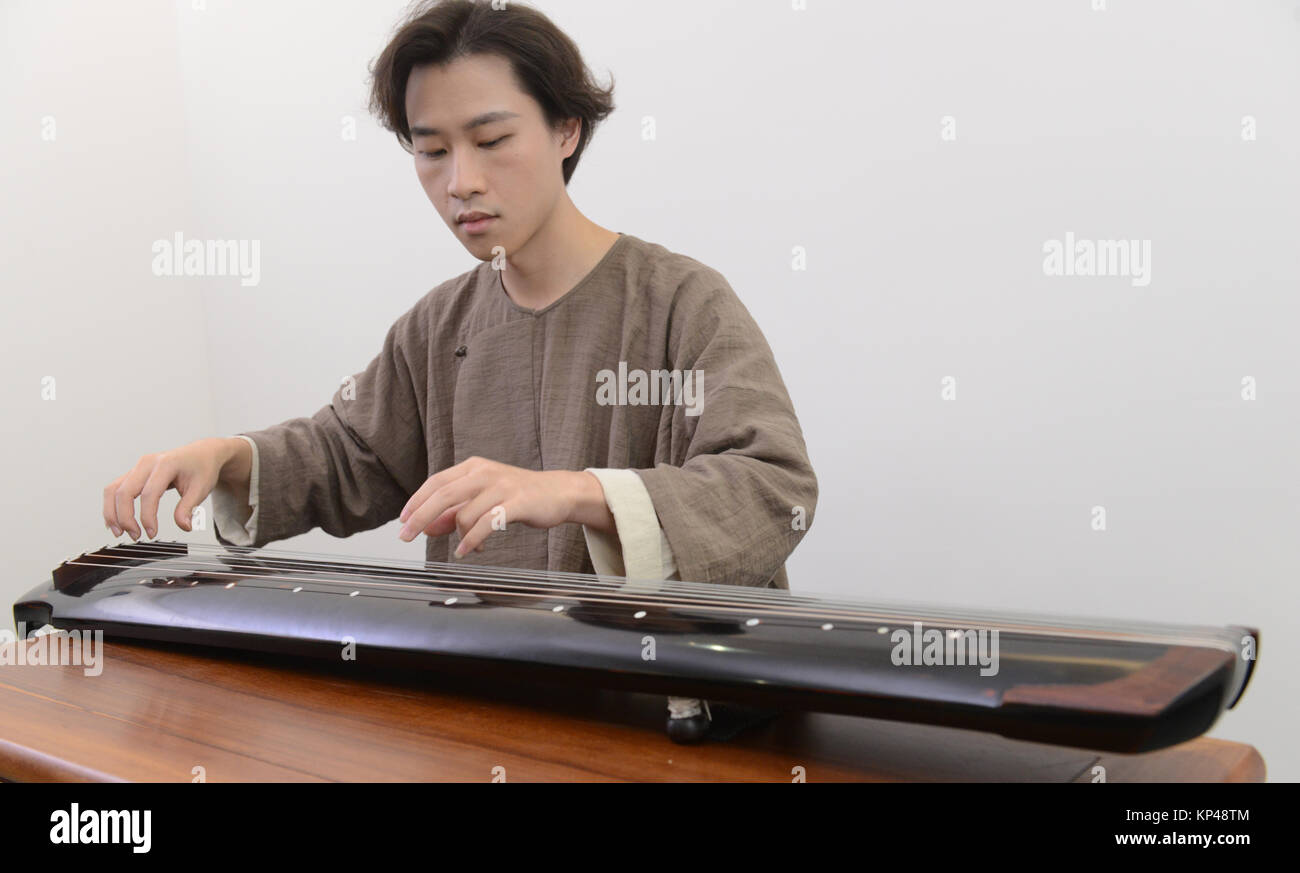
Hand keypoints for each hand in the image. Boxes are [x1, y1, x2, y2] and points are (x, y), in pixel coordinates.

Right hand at [102, 437, 248, 539]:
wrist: (201, 454)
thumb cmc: (202, 468)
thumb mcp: (201, 488)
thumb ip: (189, 507)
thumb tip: (183, 527)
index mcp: (166, 464)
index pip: (149, 494)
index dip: (147, 517)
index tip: (152, 534)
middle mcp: (147, 463)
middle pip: (124, 491)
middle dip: (125, 517)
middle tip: (135, 536)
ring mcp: (137, 467)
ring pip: (113, 490)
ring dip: (112, 513)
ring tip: (119, 532)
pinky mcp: (133, 473)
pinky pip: (115, 489)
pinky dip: (111, 506)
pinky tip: (115, 522)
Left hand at [397, 456, 611, 555]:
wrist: (559, 493)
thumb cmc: (519, 496)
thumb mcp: (483, 500)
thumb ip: (456, 511)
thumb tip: (428, 526)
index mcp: (473, 468)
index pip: (436, 482)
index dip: (416, 501)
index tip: (403, 520)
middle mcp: (485, 473)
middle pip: (443, 494)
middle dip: (420, 517)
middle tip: (406, 536)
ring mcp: (501, 486)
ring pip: (465, 513)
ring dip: (459, 536)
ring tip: (466, 547)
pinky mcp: (517, 502)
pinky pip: (486, 523)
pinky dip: (472, 540)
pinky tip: (467, 551)